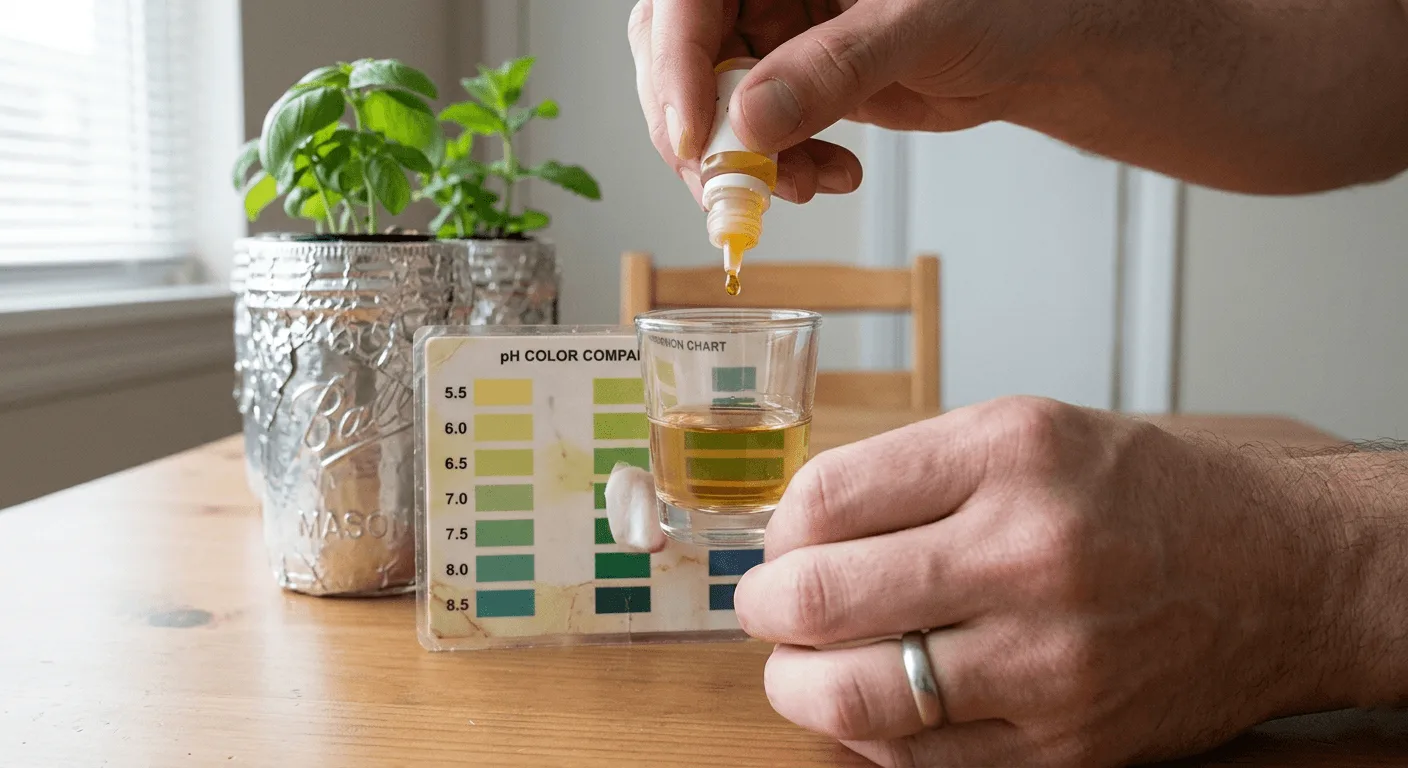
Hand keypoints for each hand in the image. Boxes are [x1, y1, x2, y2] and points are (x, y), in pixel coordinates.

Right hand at [627, 0, 1065, 204]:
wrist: (1035, 45)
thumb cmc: (1001, 1)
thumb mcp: (919, 22)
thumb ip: (835, 68)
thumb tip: (750, 124)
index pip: (685, 1)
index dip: (676, 66)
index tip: (695, 138)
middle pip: (678, 53)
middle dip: (700, 130)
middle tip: (731, 184)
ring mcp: (773, 32)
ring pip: (710, 104)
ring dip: (744, 162)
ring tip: (800, 187)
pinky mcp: (790, 80)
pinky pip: (753, 135)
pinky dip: (779, 169)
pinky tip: (828, 176)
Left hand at [732, 397, 1353, 765]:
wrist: (1280, 572)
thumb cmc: (1142, 495)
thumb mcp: (1027, 432)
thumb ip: (910, 470)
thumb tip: (794, 528)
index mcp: (1010, 454)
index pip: (827, 496)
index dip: (779, 527)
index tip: (783, 541)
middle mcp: (1030, 552)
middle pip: (820, 597)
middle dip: (763, 607)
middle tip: (764, 606)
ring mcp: (1050, 660)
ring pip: (852, 695)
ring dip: (794, 684)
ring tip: (797, 666)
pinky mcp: (1067, 745)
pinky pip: (916, 762)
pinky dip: (865, 738)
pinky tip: (868, 708)